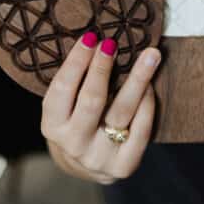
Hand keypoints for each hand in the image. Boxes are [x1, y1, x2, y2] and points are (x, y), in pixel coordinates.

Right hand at [41, 31, 160, 184]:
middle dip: (101, 68)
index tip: (90, 37)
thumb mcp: (67, 106)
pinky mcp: (124, 166)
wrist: (89, 165)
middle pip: (92, 100)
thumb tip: (97, 39)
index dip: (76, 62)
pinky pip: (141, 130)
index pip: (62, 89)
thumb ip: (78, 81)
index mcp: (52, 126)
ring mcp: (99, 158)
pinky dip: (147, 105)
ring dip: (137, 79)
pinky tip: (151, 85)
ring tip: (150, 55)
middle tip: (112, 42)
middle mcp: (73, 144)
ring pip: (122, 112)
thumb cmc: (78, 121)